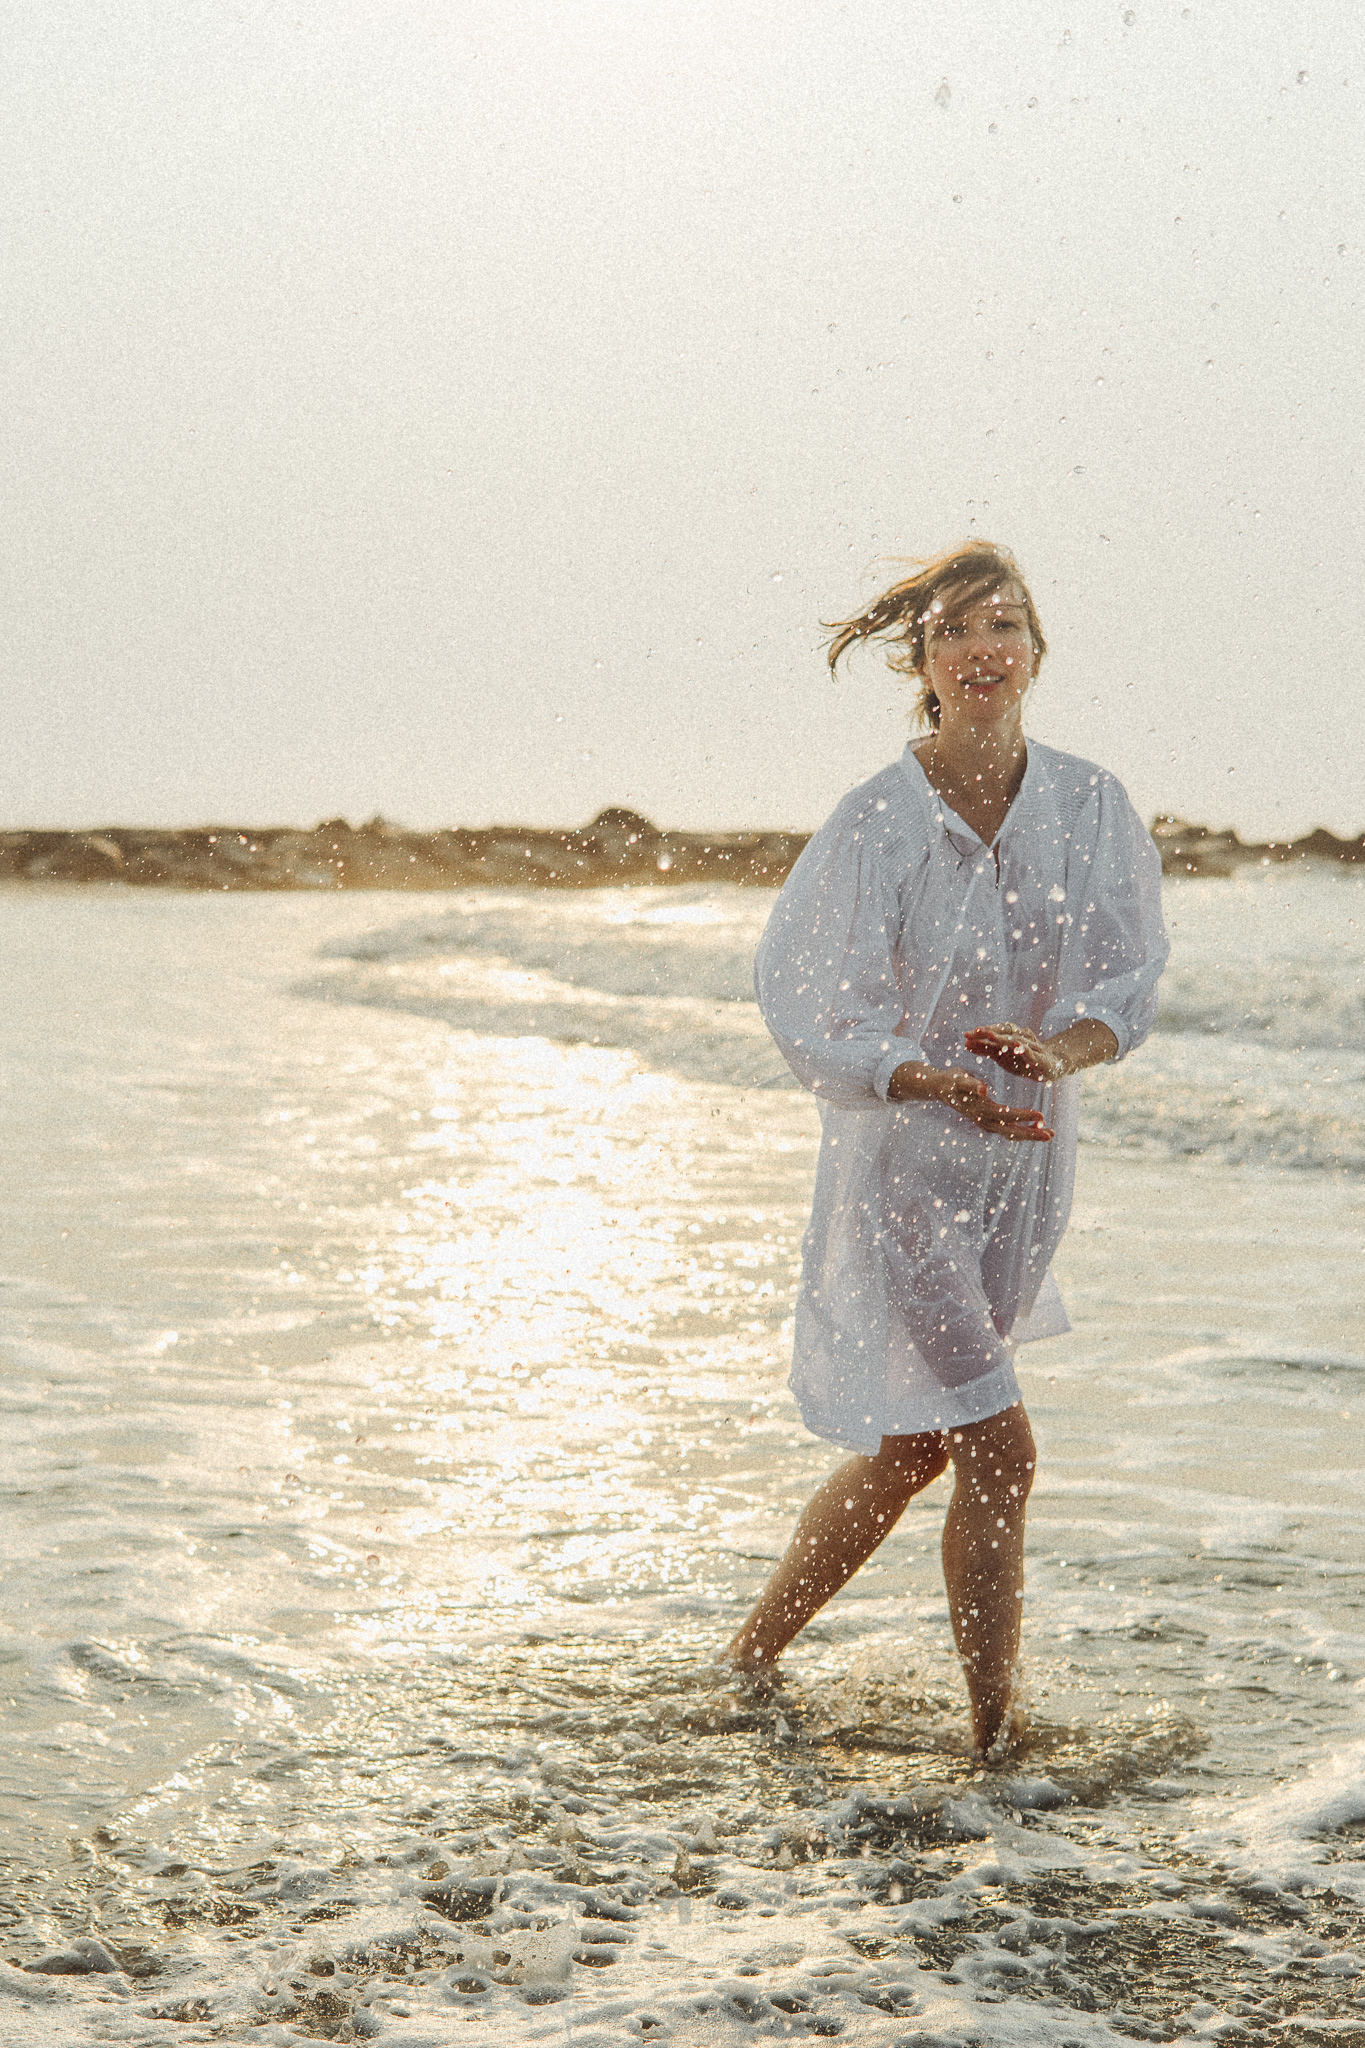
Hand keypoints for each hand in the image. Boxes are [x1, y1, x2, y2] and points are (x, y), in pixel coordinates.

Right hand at [933, 1067, 1052, 1141]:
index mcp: (980, 1110)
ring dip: (1030, 1135)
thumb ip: (971, 1084)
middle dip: (1032, 1134)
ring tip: (1050, 1134)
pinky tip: (1036, 1128)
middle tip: (1051, 1135)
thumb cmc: (952, 1081)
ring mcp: (987, 1123)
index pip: (1006, 1116)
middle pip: (1011, 1131)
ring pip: (1012, 1133)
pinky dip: (1024, 1130)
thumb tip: (983, 1089)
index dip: (1023, 1116)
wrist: (941, 1089)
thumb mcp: (960, 1079)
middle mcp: (985, 1121)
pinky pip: (1009, 1130)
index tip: (1041, 1116)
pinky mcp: (990, 1122)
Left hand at [964, 1023, 1064, 1083]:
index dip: (980, 1033)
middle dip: (989, 1031)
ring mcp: (1032, 1047)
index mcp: (1009, 1038)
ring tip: (991, 1035)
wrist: (1053, 1066)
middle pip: (1003, 1032)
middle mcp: (1020, 1038)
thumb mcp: (1002, 1056)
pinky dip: (1025, 1048)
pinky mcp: (1042, 1058)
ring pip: (1016, 1039)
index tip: (965, 1035)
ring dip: (1003, 1037)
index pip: (994, 1033)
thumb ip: (985, 1050)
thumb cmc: (1023, 1060)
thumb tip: (965, 1043)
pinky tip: (1017, 1046)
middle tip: (974, 1032)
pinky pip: (1033, 1052)